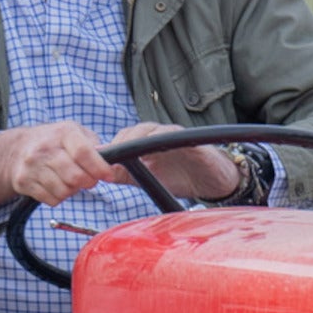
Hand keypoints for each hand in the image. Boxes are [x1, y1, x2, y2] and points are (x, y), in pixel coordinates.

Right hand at [0, 122, 119, 208]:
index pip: (83, 152)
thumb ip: (94, 144)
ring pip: (64, 191)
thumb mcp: (74, 133)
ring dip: (72, 190)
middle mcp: (45, 148)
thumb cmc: (53, 141)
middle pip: (75, 176)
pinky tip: (56, 185)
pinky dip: (59, 197)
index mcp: (63, 133)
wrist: (17, 149)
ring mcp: (32, 166)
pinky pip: (51, 200)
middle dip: (88, 182)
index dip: (99, 167)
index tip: (108, 175)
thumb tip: (110, 162)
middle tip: (89, 179)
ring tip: (69, 180)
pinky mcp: (24, 182)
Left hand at [108, 130, 242, 201]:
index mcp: (147, 143)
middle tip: (111, 156)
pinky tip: (157, 147)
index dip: (112, 146)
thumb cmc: (180, 177)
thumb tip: (101, 174)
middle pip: (136, 131)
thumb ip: (125, 175)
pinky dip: (167, 140)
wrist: (213, 181)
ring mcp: (176, 136)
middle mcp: (160, 135)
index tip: (98, 158)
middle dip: (122, 142)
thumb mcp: (148, 179)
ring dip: (139, 138)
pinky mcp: (193, 141)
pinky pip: (178, 136)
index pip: (124, 138)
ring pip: (154, 130)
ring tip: (129, 150)